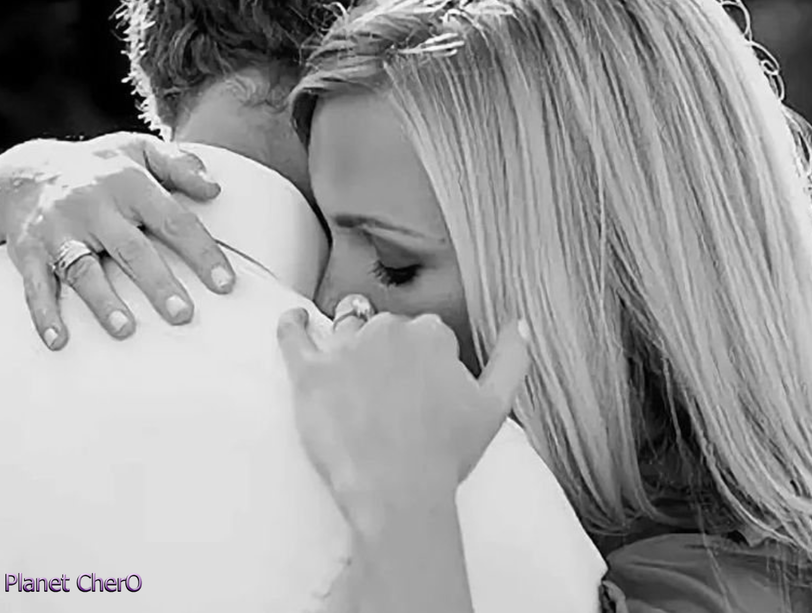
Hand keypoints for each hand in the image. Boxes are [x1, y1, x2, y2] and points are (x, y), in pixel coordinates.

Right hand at [0, 132, 235, 347]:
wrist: (23, 174)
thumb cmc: (99, 169)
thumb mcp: (138, 150)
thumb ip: (180, 165)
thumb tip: (216, 188)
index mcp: (128, 183)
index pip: (173, 220)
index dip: (201, 252)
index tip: (226, 284)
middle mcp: (94, 205)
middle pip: (131, 249)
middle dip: (157, 283)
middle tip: (184, 316)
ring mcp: (59, 229)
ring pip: (83, 268)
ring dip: (103, 302)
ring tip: (125, 331)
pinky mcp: (28, 251)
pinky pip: (35, 285)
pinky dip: (44, 314)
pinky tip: (59, 342)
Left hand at [277, 305, 530, 524]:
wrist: (398, 492)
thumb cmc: (446, 454)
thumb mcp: (495, 406)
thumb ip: (512, 358)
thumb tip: (518, 323)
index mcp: (431, 334)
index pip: (424, 330)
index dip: (423, 359)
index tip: (420, 386)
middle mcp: (387, 331)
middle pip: (383, 326)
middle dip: (385, 350)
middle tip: (387, 392)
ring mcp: (345, 349)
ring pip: (344, 326)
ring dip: (346, 339)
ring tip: (348, 367)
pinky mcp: (309, 372)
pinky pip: (292, 334)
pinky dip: (293, 323)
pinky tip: (296, 320)